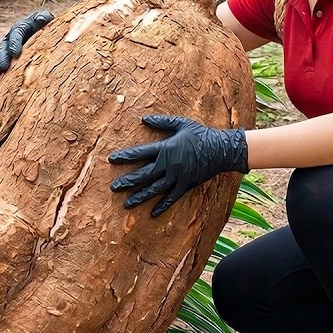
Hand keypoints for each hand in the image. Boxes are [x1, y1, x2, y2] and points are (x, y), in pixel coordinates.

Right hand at [0, 9, 53, 78]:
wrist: (46, 33)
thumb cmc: (47, 24)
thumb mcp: (47, 18)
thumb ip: (44, 17)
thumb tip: (42, 19)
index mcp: (20, 27)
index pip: (16, 34)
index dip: (14, 44)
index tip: (15, 54)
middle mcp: (11, 37)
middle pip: (4, 47)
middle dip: (3, 57)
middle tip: (4, 67)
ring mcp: (9, 48)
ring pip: (0, 56)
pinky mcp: (10, 58)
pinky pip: (2, 64)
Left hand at [108, 115, 248, 217]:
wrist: (221, 150)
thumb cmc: (200, 134)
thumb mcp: (181, 124)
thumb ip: (162, 122)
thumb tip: (144, 118)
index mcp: (166, 148)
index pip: (140, 153)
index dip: (125, 156)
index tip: (112, 159)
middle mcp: (169, 165)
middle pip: (144, 175)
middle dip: (127, 181)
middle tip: (113, 187)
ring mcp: (177, 177)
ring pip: (155, 189)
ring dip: (140, 197)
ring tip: (126, 204)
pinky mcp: (185, 186)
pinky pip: (172, 198)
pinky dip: (162, 206)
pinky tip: (152, 214)